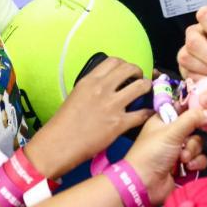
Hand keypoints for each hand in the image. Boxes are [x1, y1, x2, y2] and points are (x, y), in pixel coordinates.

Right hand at [24, 58, 150, 177]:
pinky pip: (142, 113)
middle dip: (139, 72)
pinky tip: (149, 113)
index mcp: (89, 81)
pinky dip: (148, 113)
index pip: (113, 61)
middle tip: (140, 79)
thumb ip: (92, 88)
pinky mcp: (118, 124)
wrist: (57, 145)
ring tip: (147, 93)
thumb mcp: (76, 96)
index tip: (128, 72)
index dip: (125, 64)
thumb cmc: (63, 124)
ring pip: (141, 86)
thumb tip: (107, 86)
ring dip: (148, 88)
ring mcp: (111, 106)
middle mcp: (101, 89)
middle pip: (130, 69)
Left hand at [122, 109, 206, 206]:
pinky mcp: (184, 166)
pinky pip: (199, 159)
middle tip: (184, 145)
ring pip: (198, 144)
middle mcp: (172, 133)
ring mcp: (178, 150)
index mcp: (164, 120)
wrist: (145, 186)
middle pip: (195, 128)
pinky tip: (187, 168)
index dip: (195, 108)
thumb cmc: (151, 154)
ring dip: (193, 152)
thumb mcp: (171, 132)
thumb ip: (193, 119)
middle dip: (192, 139)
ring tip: (182, 160)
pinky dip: (196, 163)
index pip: (183, 108)